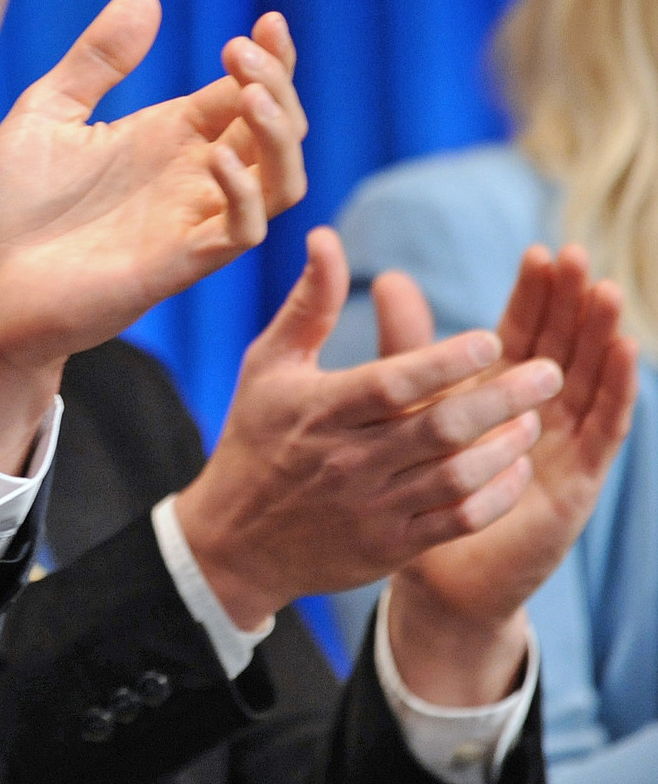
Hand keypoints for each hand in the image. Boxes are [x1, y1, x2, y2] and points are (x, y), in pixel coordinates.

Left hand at [0, 0, 305, 466]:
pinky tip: (217, 159)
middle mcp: (191, 177)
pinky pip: (239, 233)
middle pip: (276, 131)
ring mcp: (189, 222)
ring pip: (279, 182)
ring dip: (280, 138)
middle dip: (276, 85)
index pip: (246, 93)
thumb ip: (94, 62)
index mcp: (168, 138)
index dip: (270, 59)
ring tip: (253, 95)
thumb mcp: (45, 113)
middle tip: (242, 50)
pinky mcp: (176, 265)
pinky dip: (243, 196)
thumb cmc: (11, 208)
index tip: (269, 20)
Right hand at [174, 228, 564, 630]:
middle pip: (440, 428)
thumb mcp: (268, 365)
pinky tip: (517, 468)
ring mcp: (370, 507)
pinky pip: (457, 522)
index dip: (445, 361)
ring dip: (506, 446)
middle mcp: (347, 460)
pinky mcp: (388, 547)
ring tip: (538, 417)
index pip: (392, 383)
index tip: (492, 339)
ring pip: (457, 476)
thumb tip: (325, 236)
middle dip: (502, 398)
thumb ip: (308, 304)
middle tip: (550, 373)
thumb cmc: (255, 437)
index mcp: (319, 410)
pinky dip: (496, 495)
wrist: (235, 540)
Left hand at [386, 245, 636, 704]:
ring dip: (601, 337)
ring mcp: (561, 448)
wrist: (423, 568)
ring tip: (607, 293)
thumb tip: (387, 277)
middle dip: (572, 303)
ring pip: (590, 382)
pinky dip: (617, 392)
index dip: (533, 295)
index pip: (522, 332)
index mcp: (494, 392)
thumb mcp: (406, 406)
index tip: (540, 252)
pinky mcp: (574, 484)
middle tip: (579, 257)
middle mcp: (536, 415)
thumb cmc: (411, 483)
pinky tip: (624, 355)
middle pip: (562, 346)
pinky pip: (602, 432)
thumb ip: (406, 346)